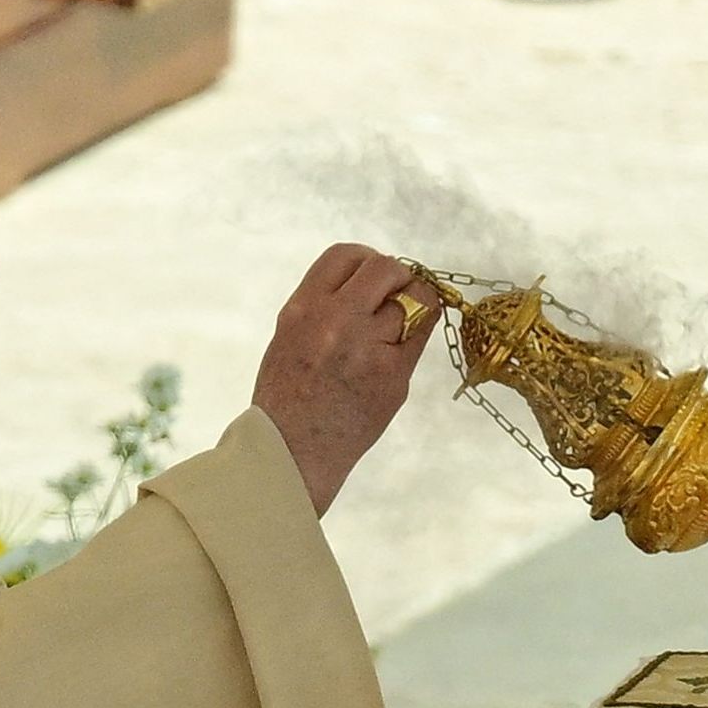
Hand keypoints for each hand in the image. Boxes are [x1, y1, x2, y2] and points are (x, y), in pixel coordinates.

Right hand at [249, 244, 438, 515]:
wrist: (291, 452)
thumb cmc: (285, 399)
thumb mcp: (287, 338)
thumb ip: (322, 307)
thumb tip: (366, 285)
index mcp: (302, 310)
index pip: (345, 255)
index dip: (366, 260)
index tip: (371, 278)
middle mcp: (336, 321)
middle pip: (385, 268)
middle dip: (397, 276)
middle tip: (395, 297)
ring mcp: (368, 348)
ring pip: (414, 299)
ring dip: (412, 307)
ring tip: (395, 331)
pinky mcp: (394, 375)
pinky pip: (422, 334)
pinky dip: (417, 334)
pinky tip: (400, 349)